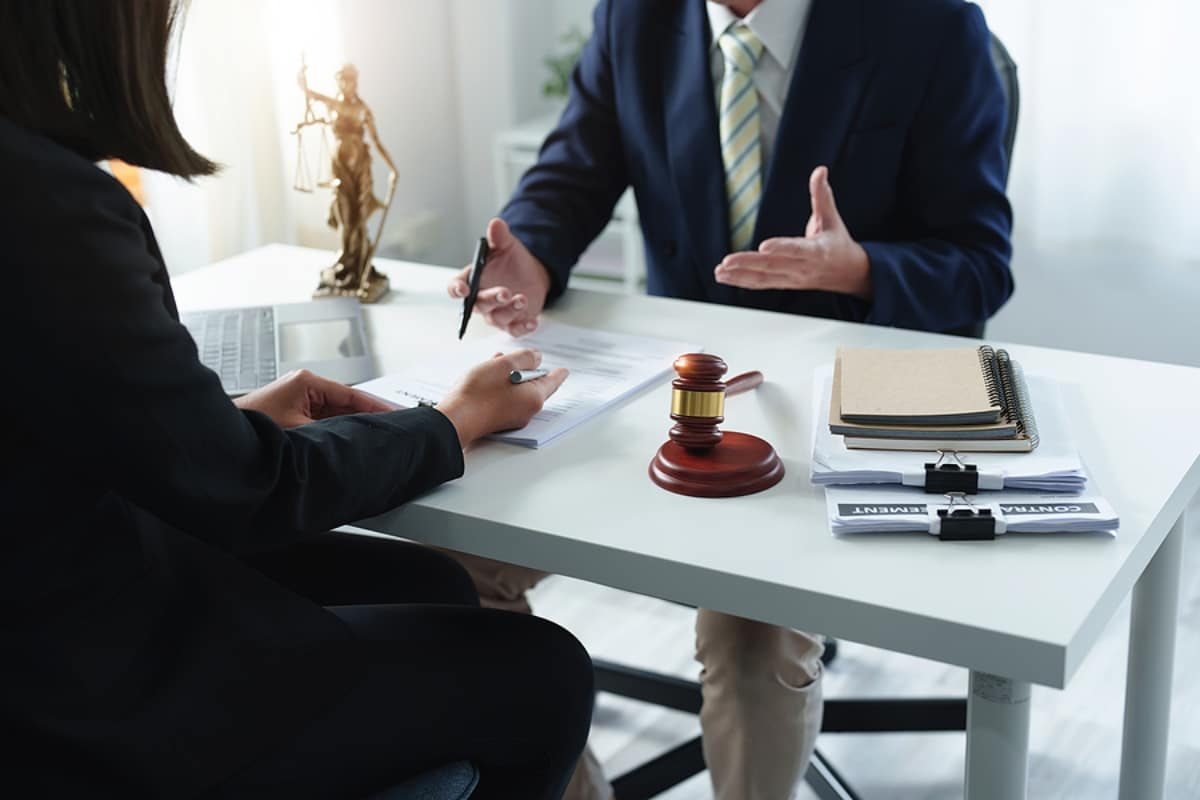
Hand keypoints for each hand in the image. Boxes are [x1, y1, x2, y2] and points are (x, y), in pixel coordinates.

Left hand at [234, 369, 392, 428]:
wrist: (223, 438)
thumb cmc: (253, 427)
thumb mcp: (300, 430)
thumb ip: (331, 431)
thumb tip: (356, 437)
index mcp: (307, 382)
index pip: (352, 395)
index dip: (376, 407)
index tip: (395, 415)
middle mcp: (304, 386)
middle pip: (346, 403)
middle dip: (367, 416)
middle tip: (391, 428)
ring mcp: (298, 399)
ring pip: (336, 413)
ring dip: (351, 424)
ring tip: (374, 436)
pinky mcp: (293, 412)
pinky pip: (323, 420)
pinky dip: (337, 429)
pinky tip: (350, 439)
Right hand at [436, 350, 567, 446]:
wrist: (455, 419)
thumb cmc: (478, 393)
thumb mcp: (504, 365)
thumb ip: (524, 358)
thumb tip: (536, 357)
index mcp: (533, 398)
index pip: (552, 382)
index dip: (558, 373)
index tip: (564, 370)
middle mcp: (526, 411)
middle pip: (533, 385)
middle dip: (526, 369)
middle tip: (521, 356)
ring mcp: (511, 417)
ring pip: (517, 391)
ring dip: (509, 375)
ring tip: (497, 361)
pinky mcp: (497, 420)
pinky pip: (506, 399)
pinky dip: (501, 386)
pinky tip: (488, 376)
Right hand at [447, 218, 551, 336]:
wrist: (531, 274)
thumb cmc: (512, 262)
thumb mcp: (507, 246)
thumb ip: (499, 237)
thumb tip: (495, 224)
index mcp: (473, 280)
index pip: (456, 287)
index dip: (457, 289)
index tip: (463, 289)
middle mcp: (481, 299)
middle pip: (478, 305)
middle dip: (491, 298)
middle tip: (504, 292)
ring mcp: (496, 313)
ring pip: (497, 318)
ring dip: (510, 310)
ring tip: (523, 299)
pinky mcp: (512, 323)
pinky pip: (514, 330)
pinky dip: (523, 328)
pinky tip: (532, 321)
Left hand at [714, 166, 872, 300]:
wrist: (848, 274)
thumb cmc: (837, 242)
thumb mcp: (832, 218)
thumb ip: (822, 195)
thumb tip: (820, 170)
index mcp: (818, 251)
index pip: (798, 250)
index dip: (781, 248)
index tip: (764, 247)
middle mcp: (803, 268)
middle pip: (773, 266)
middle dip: (748, 263)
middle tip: (727, 261)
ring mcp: (792, 279)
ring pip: (763, 278)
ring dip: (739, 276)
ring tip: (720, 271)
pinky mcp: (784, 284)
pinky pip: (760, 284)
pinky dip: (741, 281)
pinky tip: (723, 276)